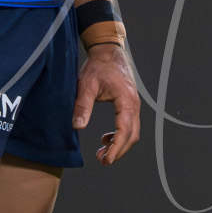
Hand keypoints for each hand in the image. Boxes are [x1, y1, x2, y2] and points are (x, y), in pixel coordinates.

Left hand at [73, 43, 140, 163]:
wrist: (107, 52)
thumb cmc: (98, 67)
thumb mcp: (86, 85)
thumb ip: (82, 106)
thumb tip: (77, 126)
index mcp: (126, 101)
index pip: (125, 131)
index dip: (116, 148)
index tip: (105, 160)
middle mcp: (134, 105)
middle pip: (132, 136)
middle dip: (118, 151)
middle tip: (102, 161)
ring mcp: (133, 105)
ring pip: (132, 132)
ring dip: (118, 145)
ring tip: (101, 153)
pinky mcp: (129, 105)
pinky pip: (129, 125)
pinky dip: (119, 136)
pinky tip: (105, 138)